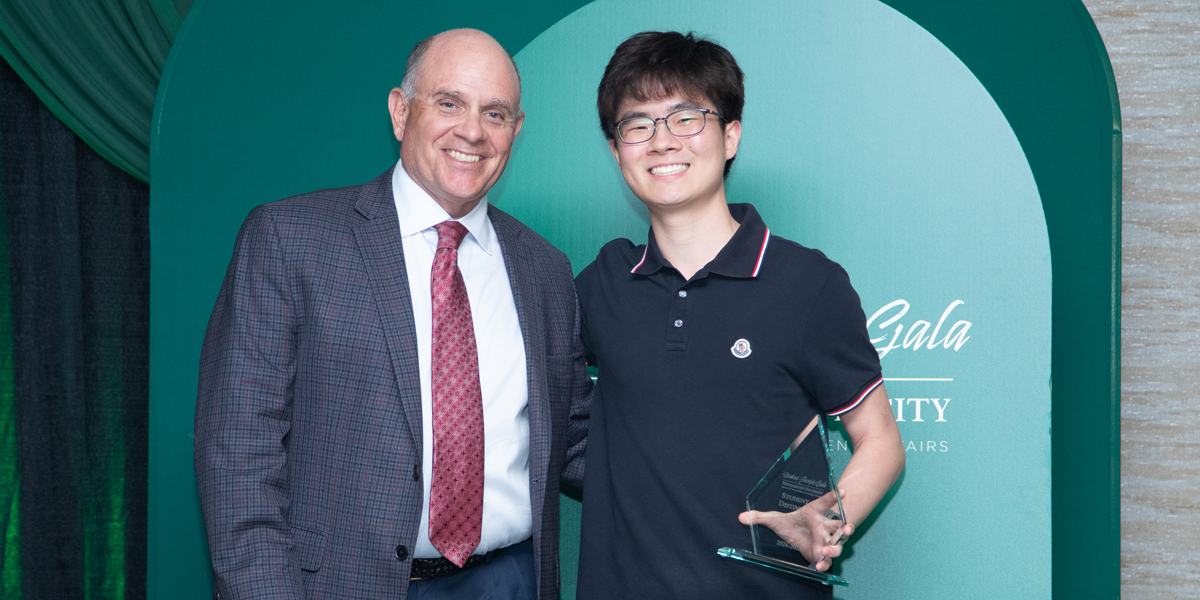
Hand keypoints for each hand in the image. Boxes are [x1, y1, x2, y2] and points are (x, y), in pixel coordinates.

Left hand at [738, 488, 852, 571]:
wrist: (799, 537)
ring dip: (836, 546)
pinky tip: (819, 565)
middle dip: (844, 527)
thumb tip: (741, 517)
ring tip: (826, 550)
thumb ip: (760, 517)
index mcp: (815, 512)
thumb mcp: (775, 519)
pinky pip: (828, 559)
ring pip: (838, 542)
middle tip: (844, 528)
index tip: (842, 491)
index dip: (834, 496)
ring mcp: (826, 540)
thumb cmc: (791, 523)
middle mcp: (824, 525)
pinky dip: (825, 563)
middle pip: (839, 525)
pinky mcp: (822, 553)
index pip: (826, 502)